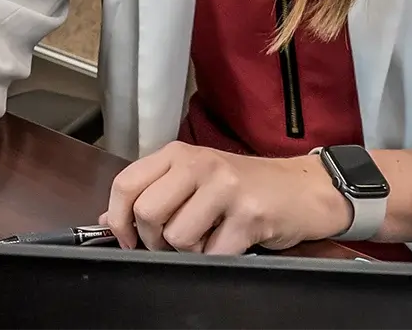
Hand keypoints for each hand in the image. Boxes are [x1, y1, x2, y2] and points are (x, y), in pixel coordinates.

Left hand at [99, 143, 350, 255]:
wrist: (303, 188)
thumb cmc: (244, 186)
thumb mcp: (194, 179)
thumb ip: (153, 193)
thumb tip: (108, 218)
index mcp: (178, 154)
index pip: (126, 183)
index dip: (118, 219)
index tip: (127, 239)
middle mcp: (199, 165)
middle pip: (147, 213)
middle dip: (153, 241)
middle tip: (171, 243)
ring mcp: (226, 188)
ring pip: (178, 238)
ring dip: (189, 252)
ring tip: (208, 238)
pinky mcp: (250, 215)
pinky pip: (213, 254)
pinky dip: (217, 257)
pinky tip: (231, 242)